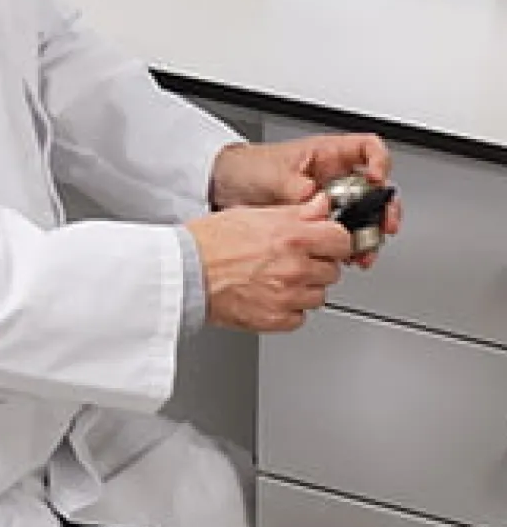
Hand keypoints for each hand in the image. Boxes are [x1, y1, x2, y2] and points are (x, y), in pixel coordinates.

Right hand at [189, 195, 355, 332]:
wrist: (185, 272)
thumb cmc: (210, 242)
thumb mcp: (253, 214)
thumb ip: (295, 213)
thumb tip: (321, 207)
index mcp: (292, 236)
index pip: (341, 240)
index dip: (332, 240)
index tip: (325, 242)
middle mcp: (295, 267)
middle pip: (332, 270)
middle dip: (316, 265)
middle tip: (291, 260)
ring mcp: (288, 295)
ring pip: (318, 295)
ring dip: (303, 289)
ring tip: (275, 278)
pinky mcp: (277, 319)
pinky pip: (300, 316)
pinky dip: (288, 309)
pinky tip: (269, 295)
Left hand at [209, 131, 400, 261]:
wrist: (225, 188)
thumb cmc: (248, 168)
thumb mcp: (273, 173)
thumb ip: (297, 187)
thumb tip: (314, 200)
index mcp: (327, 155)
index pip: (368, 150)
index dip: (379, 162)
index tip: (376, 180)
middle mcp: (334, 177)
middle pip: (375, 189)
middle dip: (384, 209)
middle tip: (384, 225)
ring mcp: (330, 200)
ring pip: (364, 216)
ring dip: (369, 234)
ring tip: (363, 250)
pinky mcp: (320, 222)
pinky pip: (344, 234)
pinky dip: (349, 247)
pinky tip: (346, 256)